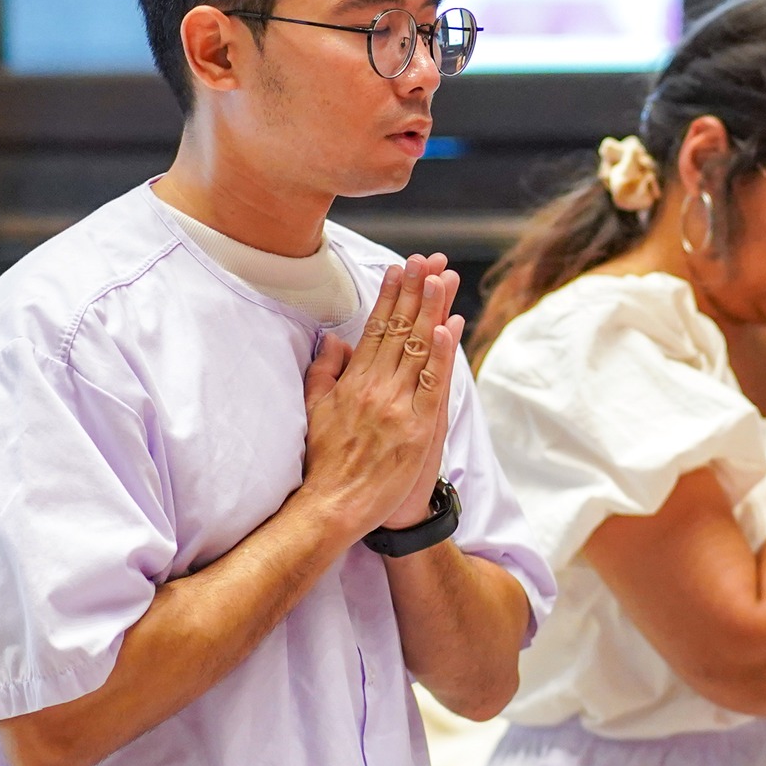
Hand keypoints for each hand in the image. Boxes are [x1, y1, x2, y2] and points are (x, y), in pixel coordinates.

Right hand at [296, 254, 463, 544]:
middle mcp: (375, 387)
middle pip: (400, 330)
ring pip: (418, 350)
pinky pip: (433, 384)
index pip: (374, 329)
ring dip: (432, 311)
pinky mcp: (417, 428)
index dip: (389, 296)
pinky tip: (450, 328)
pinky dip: (442, 355)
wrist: (334, 506)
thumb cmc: (325, 461)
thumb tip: (334, 339)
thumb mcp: (315, 410)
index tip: (399, 269)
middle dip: (414, 292)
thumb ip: (324, 372)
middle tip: (427, 260)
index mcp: (352, 381)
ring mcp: (397, 406)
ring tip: (442, 279)